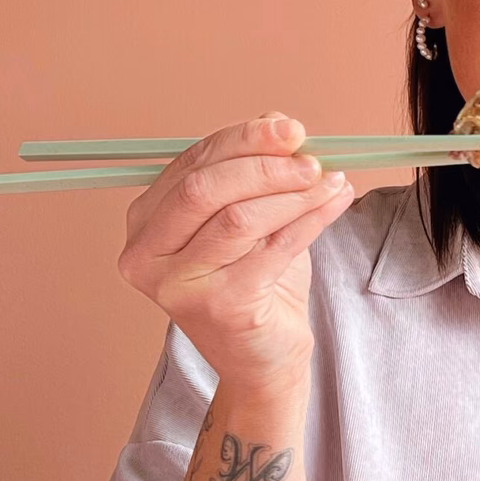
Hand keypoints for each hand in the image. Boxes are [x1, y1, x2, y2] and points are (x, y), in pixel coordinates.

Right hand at [118, 113, 352, 390]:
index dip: (242, 140)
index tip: (291, 129)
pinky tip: (335, 202)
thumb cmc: (252, 284)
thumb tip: (276, 121)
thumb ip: (252, 171)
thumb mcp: (249, 219)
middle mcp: (146, 255)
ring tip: (330, 180)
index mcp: (144, 224)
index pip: (192, 165)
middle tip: (310, 155)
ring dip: (294, 192)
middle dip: (264, 164)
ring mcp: (178, 285)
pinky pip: (272, 249)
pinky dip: (309, 220)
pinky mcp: (220, 307)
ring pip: (240, 218)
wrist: (261, 359)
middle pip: (206, 189)